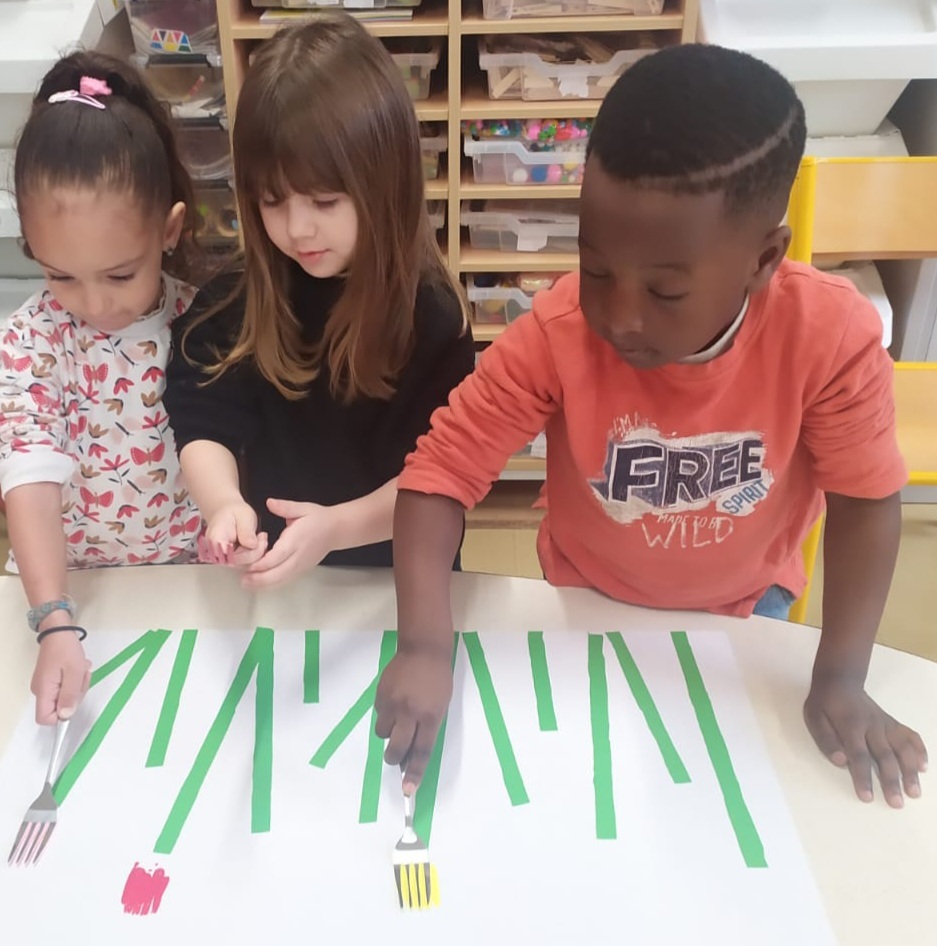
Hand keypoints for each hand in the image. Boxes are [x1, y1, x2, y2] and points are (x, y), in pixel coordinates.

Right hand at [31, 631, 90, 724]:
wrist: (58, 631)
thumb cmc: (66, 649)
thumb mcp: (74, 672)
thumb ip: (70, 695)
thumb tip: (65, 717)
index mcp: (43, 691)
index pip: (45, 718)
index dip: (61, 716)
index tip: (74, 699)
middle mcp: (41, 691)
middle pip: (60, 707)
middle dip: (76, 694)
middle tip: (82, 676)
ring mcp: (46, 685)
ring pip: (66, 696)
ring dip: (78, 684)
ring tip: (81, 668)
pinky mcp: (52, 679)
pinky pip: (66, 687)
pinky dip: (75, 679)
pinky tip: (79, 667)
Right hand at [200, 500, 261, 564]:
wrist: (230, 514)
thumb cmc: (235, 513)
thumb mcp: (244, 515)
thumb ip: (246, 531)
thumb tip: (251, 545)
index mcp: (215, 540)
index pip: (232, 557)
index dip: (248, 552)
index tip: (258, 539)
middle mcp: (217, 553)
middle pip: (239, 563)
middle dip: (256, 551)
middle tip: (262, 537)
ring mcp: (224, 560)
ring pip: (245, 565)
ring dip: (258, 553)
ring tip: (260, 537)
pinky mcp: (232, 562)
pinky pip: (247, 564)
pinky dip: (256, 555)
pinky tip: (258, 544)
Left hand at [241, 498, 337, 589]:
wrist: (336, 530)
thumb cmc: (318, 519)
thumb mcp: (302, 508)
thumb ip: (285, 507)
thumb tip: (269, 503)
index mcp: (296, 541)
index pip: (277, 556)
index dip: (261, 563)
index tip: (247, 565)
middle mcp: (298, 557)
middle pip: (278, 574)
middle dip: (259, 579)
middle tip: (242, 580)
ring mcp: (300, 566)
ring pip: (281, 580)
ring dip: (263, 584)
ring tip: (247, 584)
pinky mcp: (301, 570)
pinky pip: (285, 580)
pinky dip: (272, 584)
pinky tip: (260, 583)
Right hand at [375, 646, 452, 793]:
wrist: (423, 649)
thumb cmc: (438, 680)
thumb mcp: (441, 706)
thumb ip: (427, 729)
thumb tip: (411, 753)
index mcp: (430, 717)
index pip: (421, 752)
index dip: (414, 773)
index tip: (408, 791)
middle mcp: (410, 712)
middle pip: (396, 749)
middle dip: (395, 759)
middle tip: (396, 757)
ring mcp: (393, 703)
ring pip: (382, 734)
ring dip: (389, 732)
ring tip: (399, 717)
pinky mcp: (380, 694)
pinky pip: (379, 715)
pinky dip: (385, 714)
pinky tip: (395, 701)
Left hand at [804, 675, 927, 807]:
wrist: (840, 682)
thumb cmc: (824, 704)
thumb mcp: (813, 717)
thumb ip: (826, 740)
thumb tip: (840, 761)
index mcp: (850, 726)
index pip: (858, 755)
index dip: (863, 777)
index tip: (867, 797)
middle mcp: (872, 725)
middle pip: (884, 756)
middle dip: (891, 781)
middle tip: (896, 803)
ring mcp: (884, 723)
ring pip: (902, 748)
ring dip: (910, 770)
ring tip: (914, 792)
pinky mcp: (892, 723)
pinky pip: (909, 735)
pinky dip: (919, 750)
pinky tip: (923, 766)